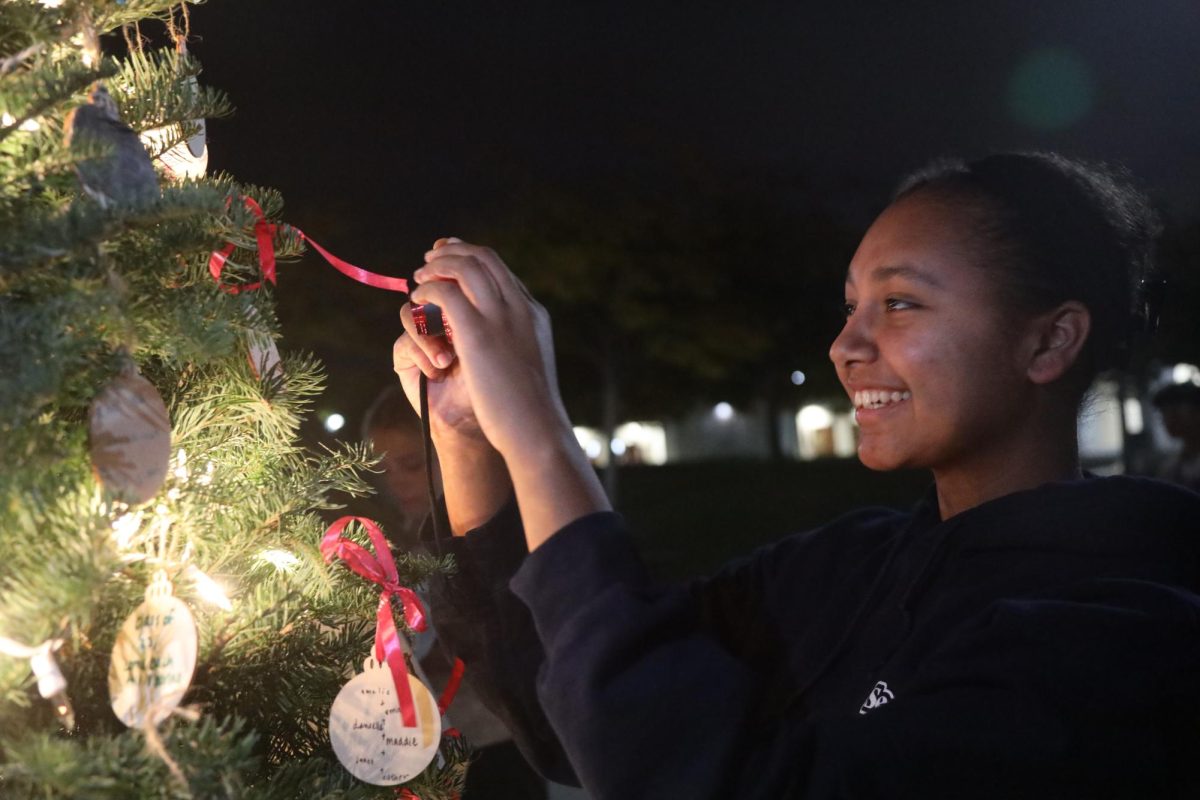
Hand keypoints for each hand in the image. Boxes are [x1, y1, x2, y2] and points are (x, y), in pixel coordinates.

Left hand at [402, 239, 569, 461]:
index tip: (451, 258)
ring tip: (418, 279)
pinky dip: (428, 292)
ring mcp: (501, 316)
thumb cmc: (531, 410)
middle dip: (452, 252)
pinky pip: (445, 294)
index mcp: (534, 315)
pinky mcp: (477, 332)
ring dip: (437, 268)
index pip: (501, 271)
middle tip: (429, 259)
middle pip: (483, 258)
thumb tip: (499, 348)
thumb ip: (513, 347)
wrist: (536, 430)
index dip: (472, 259)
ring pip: (464, 268)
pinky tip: (418, 303)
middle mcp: (520, 307)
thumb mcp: (526, 368)